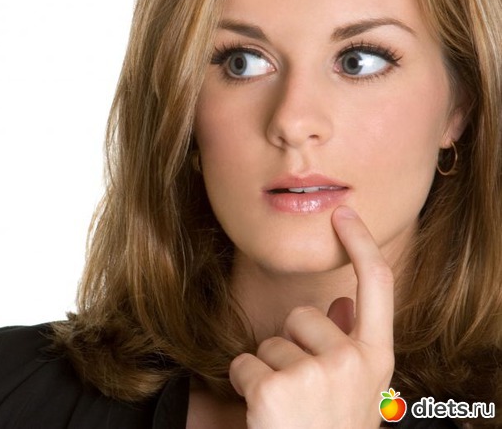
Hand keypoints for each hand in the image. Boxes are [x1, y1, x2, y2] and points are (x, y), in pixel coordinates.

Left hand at [229, 206, 394, 427]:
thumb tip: (344, 300)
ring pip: (269, 341)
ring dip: (269, 370)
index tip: (344, 213)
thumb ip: (351, 342)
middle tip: (302, 393)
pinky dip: (246, 385)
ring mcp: (315, 373)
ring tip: (287, 408)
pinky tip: (264, 412)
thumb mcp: (353, 391)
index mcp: (376, 360)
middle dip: (292, 346)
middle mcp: (352, 362)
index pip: (378, 286)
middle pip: (301, 315)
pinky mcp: (275, 386)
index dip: (361, 244)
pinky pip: (244, 362)